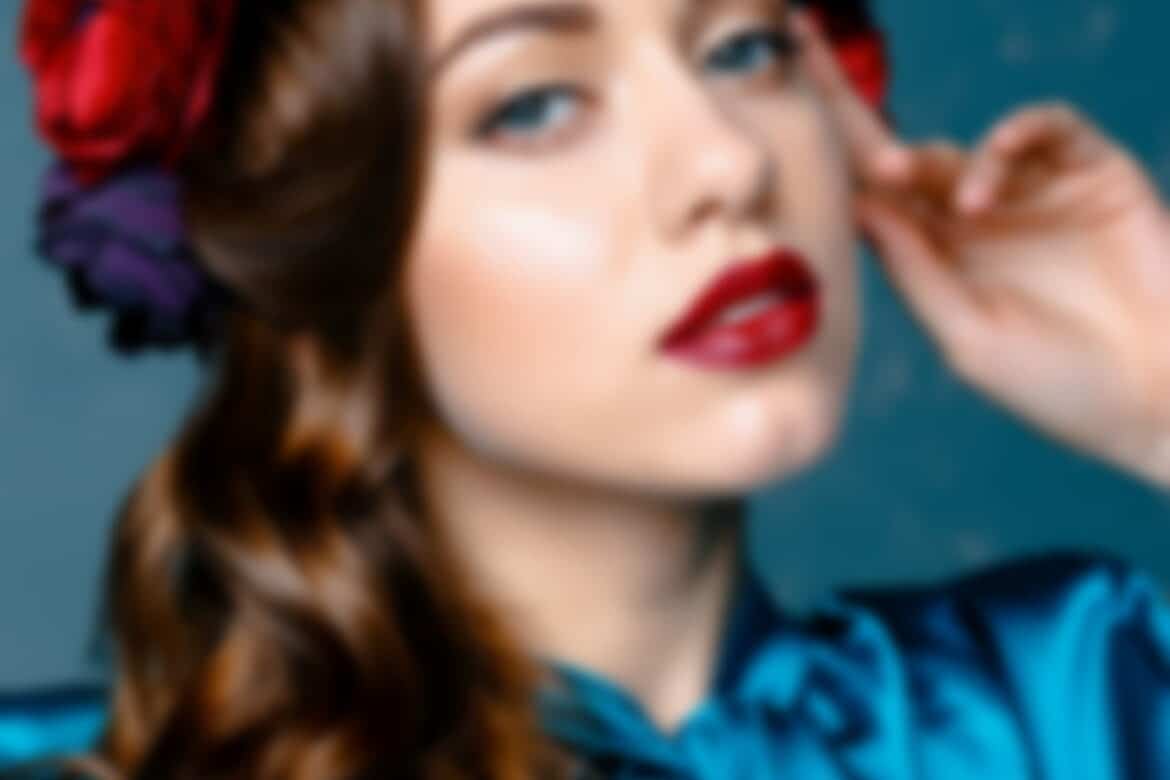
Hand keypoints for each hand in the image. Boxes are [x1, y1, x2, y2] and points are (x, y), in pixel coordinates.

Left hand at [793, 11, 1169, 487]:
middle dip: (848, 106)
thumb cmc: (1059, 388)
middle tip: (802, 51)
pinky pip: (1045, 129)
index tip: (780, 105)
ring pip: (964, 146)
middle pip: (897, 153)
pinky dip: (1011, 140)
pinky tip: (985, 189)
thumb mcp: (968, 337)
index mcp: (933, 261)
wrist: (1158, 398)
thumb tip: (855, 205)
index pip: (867, 198)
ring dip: (938, 161)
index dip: (826, 152)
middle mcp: (971, 221)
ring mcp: (1029, 194)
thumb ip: (916, 271)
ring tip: (931, 195)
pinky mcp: (1090, 174)